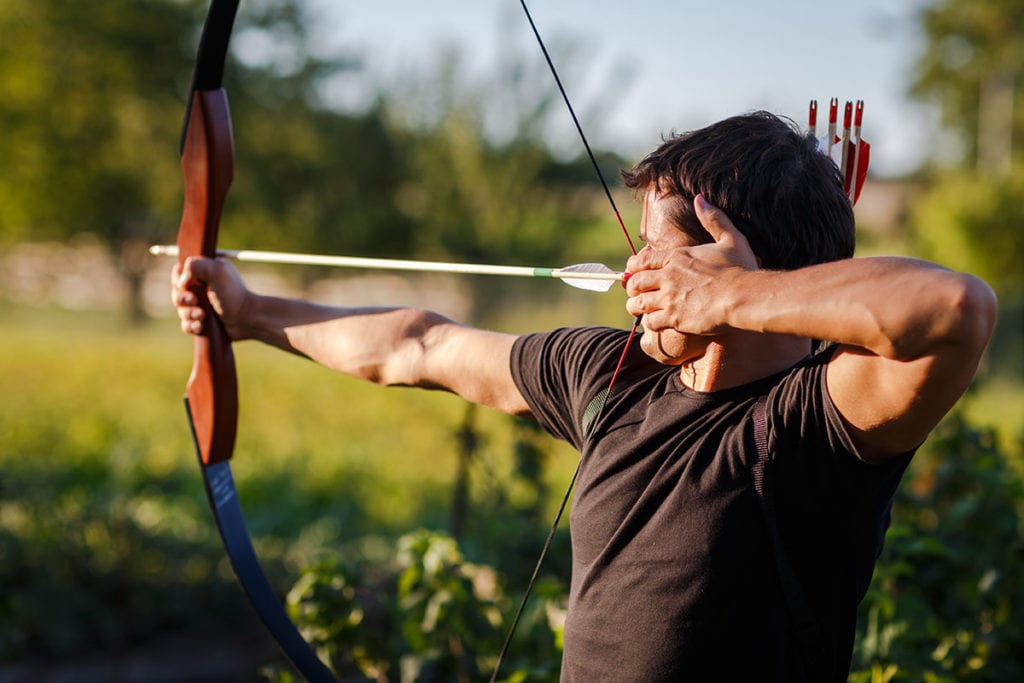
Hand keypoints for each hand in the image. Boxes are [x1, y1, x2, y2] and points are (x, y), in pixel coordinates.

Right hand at [171, 256, 251, 339]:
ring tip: (202, 316)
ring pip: (181, 310)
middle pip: (177, 292)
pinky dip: (191, 326)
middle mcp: (202, 287)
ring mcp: (202, 305)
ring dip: (188, 314)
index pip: (179, 273)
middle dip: (182, 299)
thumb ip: (195, 265)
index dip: (179, 280)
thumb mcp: (217, 271)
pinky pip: (186, 324)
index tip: (187, 285)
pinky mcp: (203, 321)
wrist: (246, 319)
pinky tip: (200, 326)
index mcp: (204, 272)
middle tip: (195, 301)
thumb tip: (181, 280)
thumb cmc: (234, 294)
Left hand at [625, 195, 756, 336]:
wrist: (745, 297)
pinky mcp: (674, 317)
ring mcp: (669, 298)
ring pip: (638, 303)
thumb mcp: (730, 238)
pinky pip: (650, 321)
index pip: (642, 261)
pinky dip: (650, 322)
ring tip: (639, 310)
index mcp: (677, 257)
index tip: (632, 273)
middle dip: (632, 288)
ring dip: (636, 307)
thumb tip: (699, 198)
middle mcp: (668, 276)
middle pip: (635, 282)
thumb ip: (713, 219)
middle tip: (635, 293)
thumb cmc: (741, 269)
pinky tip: (656, 322)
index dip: (633, 268)